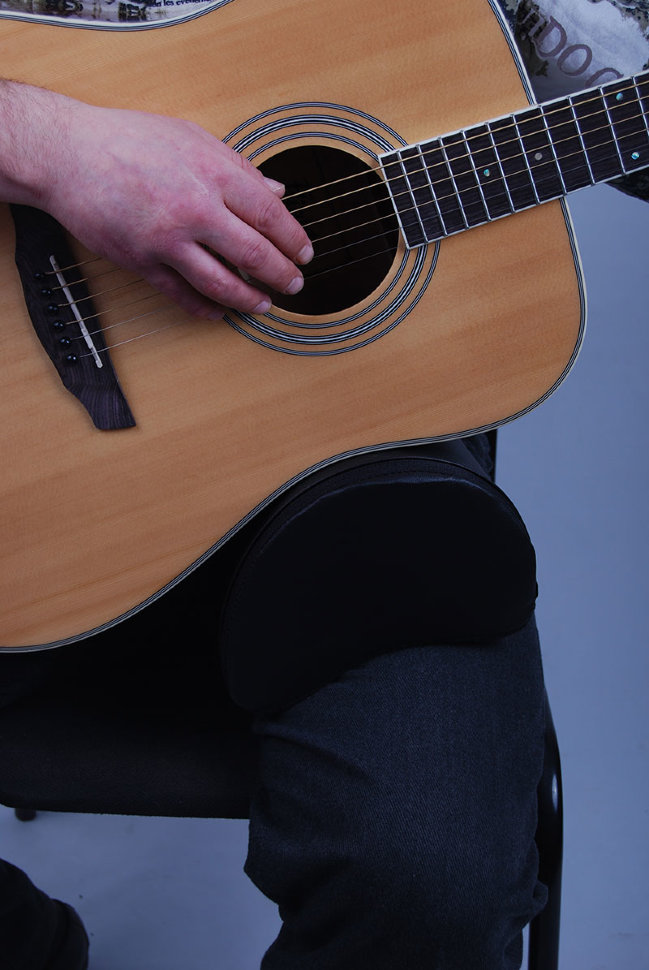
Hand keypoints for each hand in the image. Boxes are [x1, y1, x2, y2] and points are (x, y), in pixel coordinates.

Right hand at [1, 84, 312, 317]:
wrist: (68, 154)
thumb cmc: (128, 140)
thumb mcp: (192, 138)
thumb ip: (238, 167)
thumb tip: (277, 190)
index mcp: (213, 174)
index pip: (270, 216)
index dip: (294, 240)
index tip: (304, 253)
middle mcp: (195, 209)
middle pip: (254, 254)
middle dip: (281, 275)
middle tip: (294, 285)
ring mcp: (168, 240)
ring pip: (222, 283)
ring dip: (249, 299)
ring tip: (263, 305)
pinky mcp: (143, 262)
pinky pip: (182, 295)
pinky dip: (205, 308)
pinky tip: (220, 313)